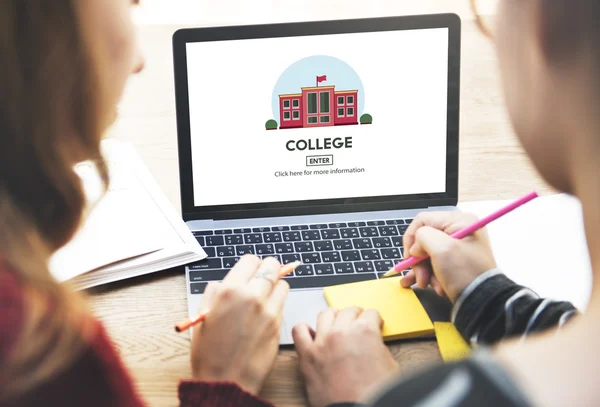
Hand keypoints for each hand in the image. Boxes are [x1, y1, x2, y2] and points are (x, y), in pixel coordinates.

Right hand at [190, 255, 288, 394]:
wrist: (226, 381)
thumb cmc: (210, 353)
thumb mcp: (203, 316)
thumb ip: (215, 293)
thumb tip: (224, 283)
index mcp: (230, 291)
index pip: (251, 260)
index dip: (250, 265)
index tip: (249, 271)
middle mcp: (252, 296)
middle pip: (272, 266)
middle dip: (267, 270)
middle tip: (262, 278)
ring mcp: (268, 310)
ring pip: (282, 283)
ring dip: (275, 286)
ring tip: (264, 297)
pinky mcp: (279, 324)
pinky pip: (283, 303)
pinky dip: (278, 303)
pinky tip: (266, 313)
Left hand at [293, 307, 397, 406]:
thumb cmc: (374, 393)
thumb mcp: (390, 365)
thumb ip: (379, 346)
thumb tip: (372, 342)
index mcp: (365, 331)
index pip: (370, 313)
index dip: (374, 320)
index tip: (372, 324)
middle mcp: (342, 331)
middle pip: (348, 311)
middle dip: (355, 316)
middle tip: (356, 324)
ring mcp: (322, 341)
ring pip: (325, 314)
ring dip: (333, 317)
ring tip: (336, 325)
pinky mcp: (307, 355)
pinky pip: (299, 331)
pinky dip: (305, 330)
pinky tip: (312, 334)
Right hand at [400, 211, 496, 301]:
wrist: (483, 302)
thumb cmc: (466, 273)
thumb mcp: (441, 249)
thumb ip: (422, 237)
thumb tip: (416, 246)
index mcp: (459, 221)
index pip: (422, 220)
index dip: (411, 238)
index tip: (410, 256)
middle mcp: (459, 231)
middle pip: (424, 239)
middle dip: (419, 260)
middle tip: (420, 276)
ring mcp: (457, 247)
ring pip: (427, 254)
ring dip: (424, 271)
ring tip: (427, 284)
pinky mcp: (455, 262)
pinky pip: (434, 264)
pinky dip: (429, 275)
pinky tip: (429, 285)